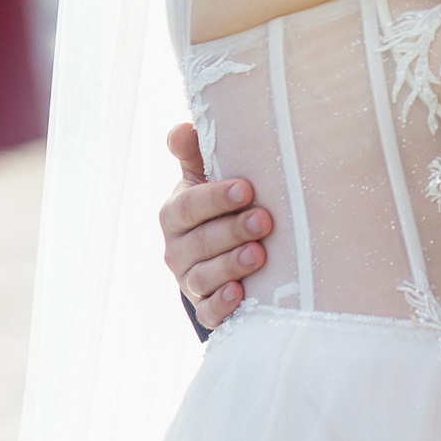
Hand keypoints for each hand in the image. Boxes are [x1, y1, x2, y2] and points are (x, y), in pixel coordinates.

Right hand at [159, 122, 270, 329]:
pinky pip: (207, 312)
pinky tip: (239, 295)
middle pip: (199, 242)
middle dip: (232, 231)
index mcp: (176, 213)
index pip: (189, 205)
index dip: (216, 198)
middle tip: (265, 220)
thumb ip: (194, 152)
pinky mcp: (204, 308)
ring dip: (231, 266)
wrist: (220, 253)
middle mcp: (176, 249)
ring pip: (203, 277)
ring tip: (259, 255)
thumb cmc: (218, 205)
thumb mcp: (205, 176)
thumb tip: (182, 128)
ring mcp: (189, 281)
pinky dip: (221, 306)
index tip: (247, 189)